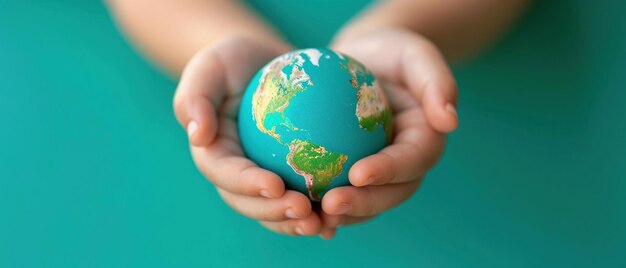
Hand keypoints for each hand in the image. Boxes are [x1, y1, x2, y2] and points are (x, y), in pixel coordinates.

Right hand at [173, 37, 322, 235]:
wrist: (264, 64)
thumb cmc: (233, 60)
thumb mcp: (210, 66)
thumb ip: (195, 96)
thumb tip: (198, 135)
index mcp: (213, 153)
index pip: (226, 174)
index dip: (248, 185)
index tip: (275, 185)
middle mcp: (235, 174)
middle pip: (250, 203)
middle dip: (275, 213)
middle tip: (305, 210)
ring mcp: (261, 179)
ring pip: (276, 211)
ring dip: (296, 223)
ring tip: (323, 224)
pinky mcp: (288, 177)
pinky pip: (303, 199)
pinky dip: (319, 212)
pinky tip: (340, 217)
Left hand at [319, 29, 458, 237]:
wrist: (362, 62)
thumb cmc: (389, 51)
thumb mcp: (414, 54)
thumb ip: (436, 81)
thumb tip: (450, 121)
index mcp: (426, 139)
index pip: (413, 160)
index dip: (389, 171)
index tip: (358, 174)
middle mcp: (407, 164)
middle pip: (392, 193)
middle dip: (363, 204)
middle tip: (330, 204)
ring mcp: (381, 174)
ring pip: (367, 203)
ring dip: (342, 214)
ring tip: (312, 217)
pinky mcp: (355, 175)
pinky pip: (342, 194)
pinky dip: (323, 207)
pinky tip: (297, 213)